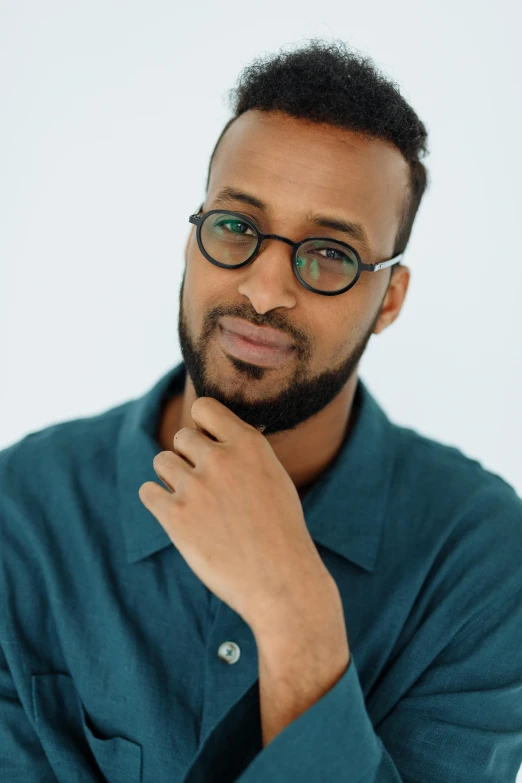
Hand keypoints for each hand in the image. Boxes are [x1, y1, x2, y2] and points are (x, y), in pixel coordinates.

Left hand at [138, 397, 331, 630]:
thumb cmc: (281, 532)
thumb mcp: (273, 477)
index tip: (207, 443)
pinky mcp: (175, 517)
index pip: (204, 407)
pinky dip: (157, 501)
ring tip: (193, 503)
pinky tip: (176, 516)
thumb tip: (213, 436)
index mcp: (248, 444)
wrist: (281, 581)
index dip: (202, 424)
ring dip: (172, 478)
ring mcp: (195, 487)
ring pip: (161, 461)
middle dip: (188, 457)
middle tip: (205, 486)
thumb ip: (243, 453)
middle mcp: (220, 458)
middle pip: (181, 436)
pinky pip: (148, 491)